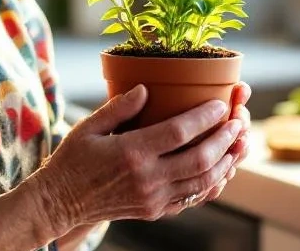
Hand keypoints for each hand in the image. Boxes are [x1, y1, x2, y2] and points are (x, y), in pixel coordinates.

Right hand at [27, 85, 243, 233]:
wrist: (61, 202)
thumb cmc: (73, 159)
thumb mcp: (89, 126)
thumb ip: (119, 107)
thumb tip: (146, 88)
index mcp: (131, 153)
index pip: (179, 132)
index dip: (204, 117)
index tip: (221, 104)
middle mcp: (147, 178)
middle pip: (200, 158)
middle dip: (224, 138)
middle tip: (239, 121)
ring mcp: (153, 198)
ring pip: (202, 182)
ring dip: (226, 162)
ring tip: (239, 142)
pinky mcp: (155, 211)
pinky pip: (193, 198)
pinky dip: (212, 183)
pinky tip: (223, 168)